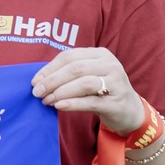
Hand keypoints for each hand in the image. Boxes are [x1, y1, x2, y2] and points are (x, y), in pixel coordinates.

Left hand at [31, 47, 145, 134]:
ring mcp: (116, 83)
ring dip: (60, 92)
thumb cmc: (102, 91)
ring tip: (47, 100)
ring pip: (83, 83)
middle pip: (75, 68)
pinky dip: (73, 103)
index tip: (35, 81)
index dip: (49, 68)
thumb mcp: (88, 76)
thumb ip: (68, 73)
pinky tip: (59, 106)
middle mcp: (111, 65)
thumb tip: (39, 80)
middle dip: (52, 80)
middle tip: (37, 92)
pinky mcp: (117, 102)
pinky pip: (92, 101)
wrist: (129, 110)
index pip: (70, 56)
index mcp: (101, 54)